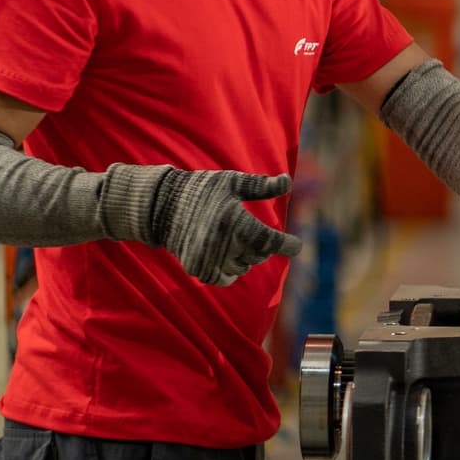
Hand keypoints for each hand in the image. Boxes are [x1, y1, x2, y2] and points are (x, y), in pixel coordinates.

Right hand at [141, 168, 301, 286]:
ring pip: (242, 269)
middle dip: (261, 247)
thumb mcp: (233, 182)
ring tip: (235, 240)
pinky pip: (223, 278)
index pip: (269, 242)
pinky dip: (229, 270)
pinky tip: (226, 254)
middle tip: (252, 232)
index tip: (296, 246)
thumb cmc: (203, 190)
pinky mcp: (196, 267)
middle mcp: (221, 243)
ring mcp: (207, 258)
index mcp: (233, 221)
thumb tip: (288, 181)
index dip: (287, 245)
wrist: (163, 206)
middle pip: (257, 256)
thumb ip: (261, 186)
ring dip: (246, 259)